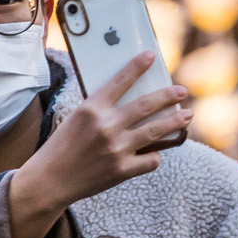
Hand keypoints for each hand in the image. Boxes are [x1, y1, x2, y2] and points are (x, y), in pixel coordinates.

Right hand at [6, 53, 190, 237]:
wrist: (49, 181)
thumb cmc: (62, 147)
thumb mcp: (76, 119)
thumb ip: (100, 110)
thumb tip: (132, 101)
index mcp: (91, 109)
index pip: (120, 81)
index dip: (137, 66)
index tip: (151, 56)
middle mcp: (106, 126)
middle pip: (146, 105)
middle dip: (169, 96)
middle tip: (182, 90)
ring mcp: (116, 149)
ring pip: (156, 130)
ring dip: (175, 122)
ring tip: (187, 115)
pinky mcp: (122, 170)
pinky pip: (151, 160)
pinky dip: (155, 155)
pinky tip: (154, 153)